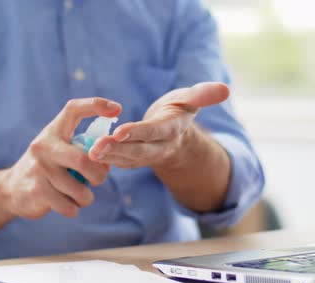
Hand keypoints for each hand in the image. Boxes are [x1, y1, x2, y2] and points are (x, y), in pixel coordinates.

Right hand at [0, 98, 121, 218]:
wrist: (10, 189)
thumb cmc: (46, 168)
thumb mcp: (58, 149)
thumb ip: (81, 148)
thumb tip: (111, 153)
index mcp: (53, 131)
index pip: (74, 109)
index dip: (96, 105)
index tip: (118, 109)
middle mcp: (44, 146)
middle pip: (84, 160)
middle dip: (99, 175)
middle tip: (97, 180)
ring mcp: (39, 168)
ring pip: (79, 190)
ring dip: (86, 198)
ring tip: (81, 196)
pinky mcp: (36, 191)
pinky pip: (69, 206)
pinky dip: (74, 208)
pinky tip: (67, 204)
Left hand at [89, 82, 228, 169]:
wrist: (174, 132)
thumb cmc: (180, 109)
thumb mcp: (192, 99)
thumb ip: (204, 94)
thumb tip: (226, 89)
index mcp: (172, 130)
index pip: (154, 132)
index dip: (138, 132)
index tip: (120, 131)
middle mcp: (159, 146)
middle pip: (138, 150)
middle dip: (117, 150)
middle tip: (95, 149)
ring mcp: (146, 155)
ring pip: (126, 159)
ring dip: (107, 157)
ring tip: (88, 153)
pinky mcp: (135, 159)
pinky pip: (120, 161)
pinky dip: (105, 159)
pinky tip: (89, 155)